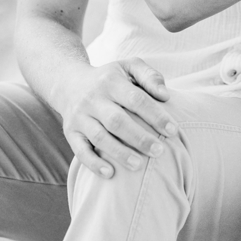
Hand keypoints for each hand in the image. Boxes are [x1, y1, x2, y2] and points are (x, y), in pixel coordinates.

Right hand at [61, 59, 177, 177]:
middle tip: (160, 152)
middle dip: (139, 138)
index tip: (173, 131)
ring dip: (119, 153)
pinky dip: (93, 163)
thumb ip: (150, 76)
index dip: (155, 116)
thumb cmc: (109, 79)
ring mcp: (80, 116)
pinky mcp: (70, 132)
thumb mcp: (128, 67)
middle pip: (117, 120)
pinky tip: (110, 174)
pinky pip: (79, 150)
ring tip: (139, 165)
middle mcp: (93, 98)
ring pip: (99, 137)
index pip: (136, 99)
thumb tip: (165, 96)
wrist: (68, 82)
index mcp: (110, 81)